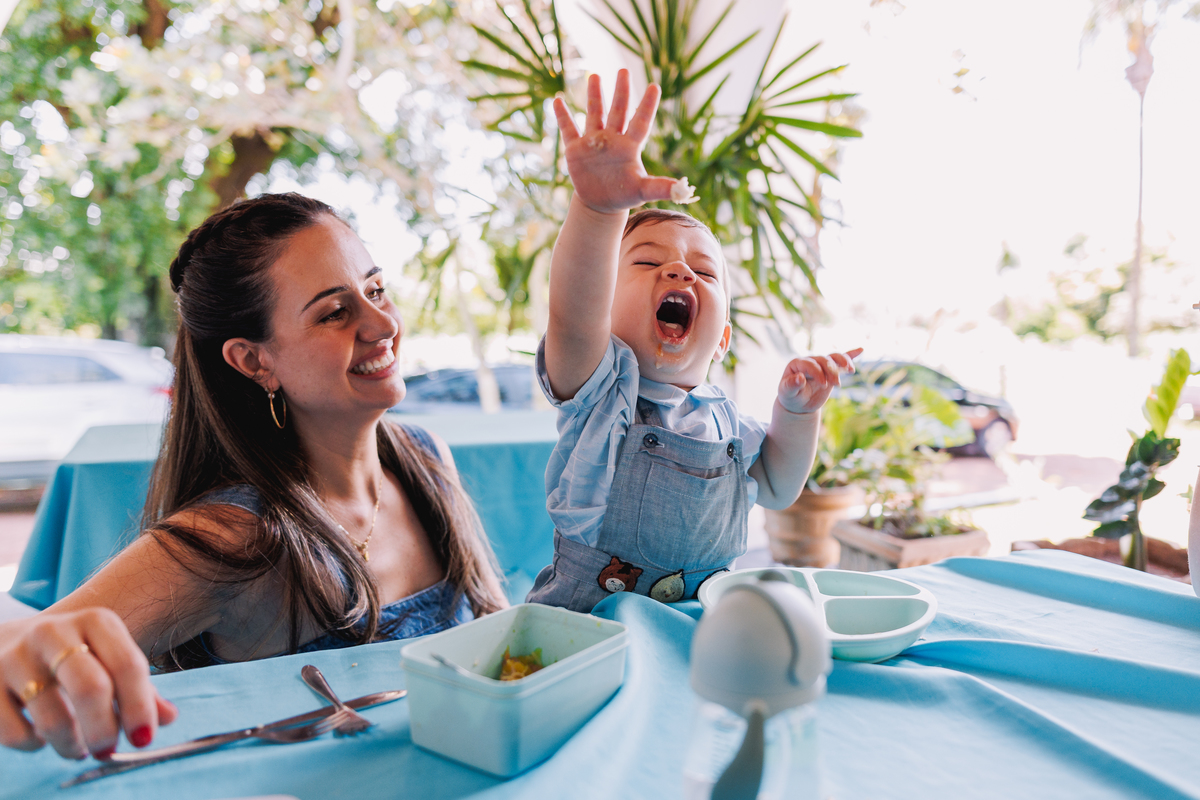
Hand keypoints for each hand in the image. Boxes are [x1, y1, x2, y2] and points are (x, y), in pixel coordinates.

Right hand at [0, 609, 177, 758]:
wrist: (6, 643)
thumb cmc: (70, 656)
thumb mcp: (107, 659)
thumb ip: (139, 689)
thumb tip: (167, 718)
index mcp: (95, 621)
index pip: (127, 665)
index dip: (140, 707)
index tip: (144, 739)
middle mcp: (54, 632)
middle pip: (91, 688)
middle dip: (105, 730)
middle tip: (107, 750)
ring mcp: (15, 656)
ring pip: (53, 717)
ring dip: (71, 745)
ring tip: (77, 748)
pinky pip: (17, 732)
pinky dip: (35, 744)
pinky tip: (41, 736)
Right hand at [553, 69, 677, 213]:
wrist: (601, 203)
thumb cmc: (625, 194)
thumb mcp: (643, 191)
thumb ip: (661, 187)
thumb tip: (683, 189)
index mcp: (630, 146)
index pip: (641, 121)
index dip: (647, 105)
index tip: (654, 86)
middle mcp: (613, 139)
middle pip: (618, 111)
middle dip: (621, 92)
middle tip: (623, 70)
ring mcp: (594, 142)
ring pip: (595, 114)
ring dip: (594, 96)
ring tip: (595, 76)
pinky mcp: (576, 150)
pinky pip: (569, 130)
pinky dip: (563, 116)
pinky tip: (557, 100)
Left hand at [777, 348, 863, 414]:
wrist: (799, 404)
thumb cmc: (790, 396)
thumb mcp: (787, 393)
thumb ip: (791, 385)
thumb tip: (800, 378)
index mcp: (797, 363)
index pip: (810, 364)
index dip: (818, 372)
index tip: (824, 385)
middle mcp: (810, 361)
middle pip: (824, 360)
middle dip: (832, 371)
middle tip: (836, 385)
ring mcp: (821, 365)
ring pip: (834, 357)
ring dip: (843, 362)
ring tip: (850, 370)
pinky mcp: (831, 370)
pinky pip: (841, 360)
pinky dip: (851, 355)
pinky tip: (861, 350)